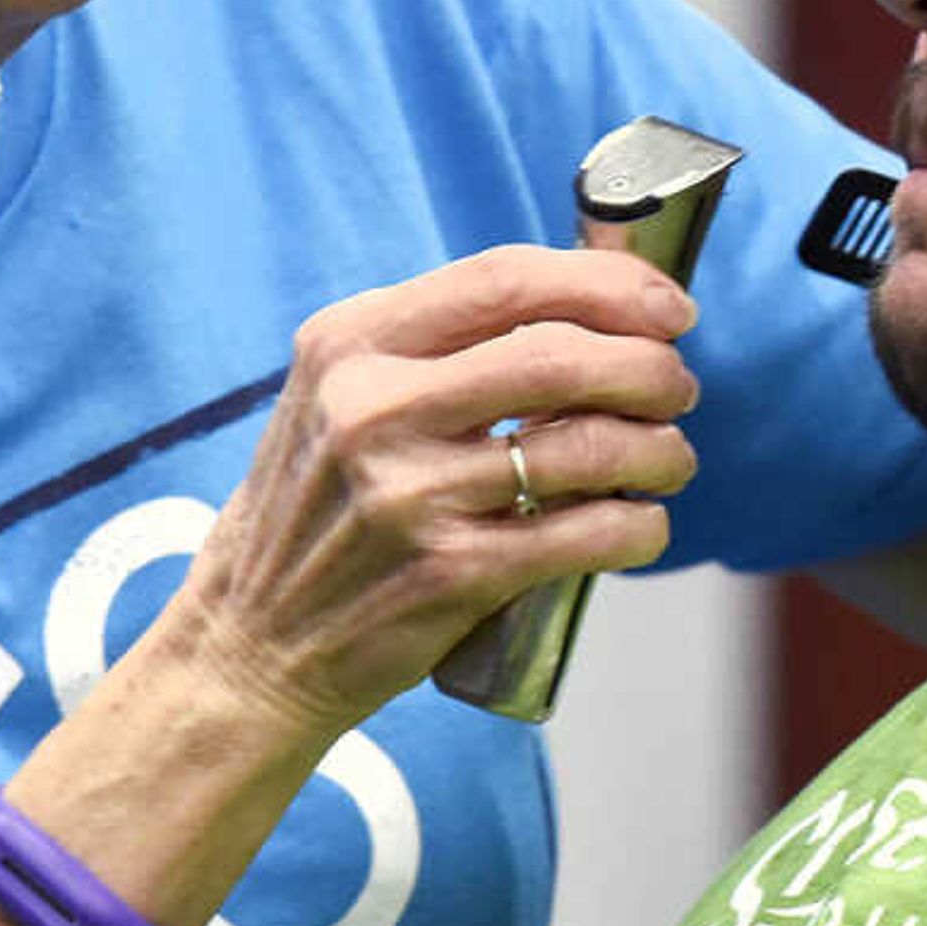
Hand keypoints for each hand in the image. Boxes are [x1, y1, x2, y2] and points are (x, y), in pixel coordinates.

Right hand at [183, 244, 701, 740]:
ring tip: (671, 458)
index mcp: (350, 345)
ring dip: (662, 449)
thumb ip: (434, 350)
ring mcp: (410, 494)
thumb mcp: (337, 399)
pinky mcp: (450, 573)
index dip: (609, 286)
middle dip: (650, 367)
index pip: (507, 280)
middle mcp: (373, 409)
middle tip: (677, 388)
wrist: (249, 646)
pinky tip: (644, 524)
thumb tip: (589, 312)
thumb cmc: (319, 513)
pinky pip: (588, 533)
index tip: (667, 308)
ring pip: (590, 445)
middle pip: (561, 357)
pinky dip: (641, 527)